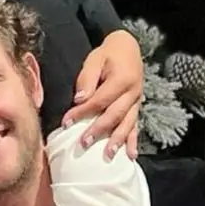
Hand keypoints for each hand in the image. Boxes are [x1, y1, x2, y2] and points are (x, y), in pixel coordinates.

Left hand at [63, 30, 142, 159]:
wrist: (128, 49)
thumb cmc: (108, 54)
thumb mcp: (95, 59)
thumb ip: (87, 78)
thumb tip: (80, 99)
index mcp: (122, 80)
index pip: (100, 100)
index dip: (83, 112)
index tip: (66, 122)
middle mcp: (133, 93)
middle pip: (114, 115)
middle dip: (98, 131)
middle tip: (83, 144)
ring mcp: (137, 101)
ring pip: (127, 124)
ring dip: (117, 141)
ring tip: (108, 155)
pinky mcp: (137, 107)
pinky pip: (136, 126)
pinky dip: (133, 141)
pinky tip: (131, 156)